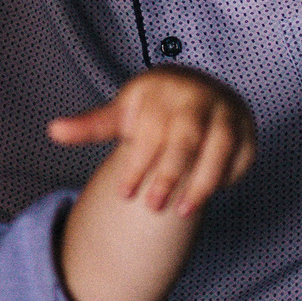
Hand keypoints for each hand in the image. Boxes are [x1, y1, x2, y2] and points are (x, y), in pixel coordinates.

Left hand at [49, 67, 254, 215]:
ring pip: (220, 148)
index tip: (124, 193)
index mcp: (165, 88)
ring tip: (182, 212)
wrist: (193, 91)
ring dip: (202, 183)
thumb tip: (53, 131)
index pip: (153, 130)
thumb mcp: (121, 113)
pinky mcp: (248, 129)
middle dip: (169, 176)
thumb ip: (91, 125)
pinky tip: (205, 196)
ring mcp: (228, 110)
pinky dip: (227, 178)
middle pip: (186, 140)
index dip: (138, 164)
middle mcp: (200, 95)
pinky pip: (242, 157)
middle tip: (151, 207)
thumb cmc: (152, 108)